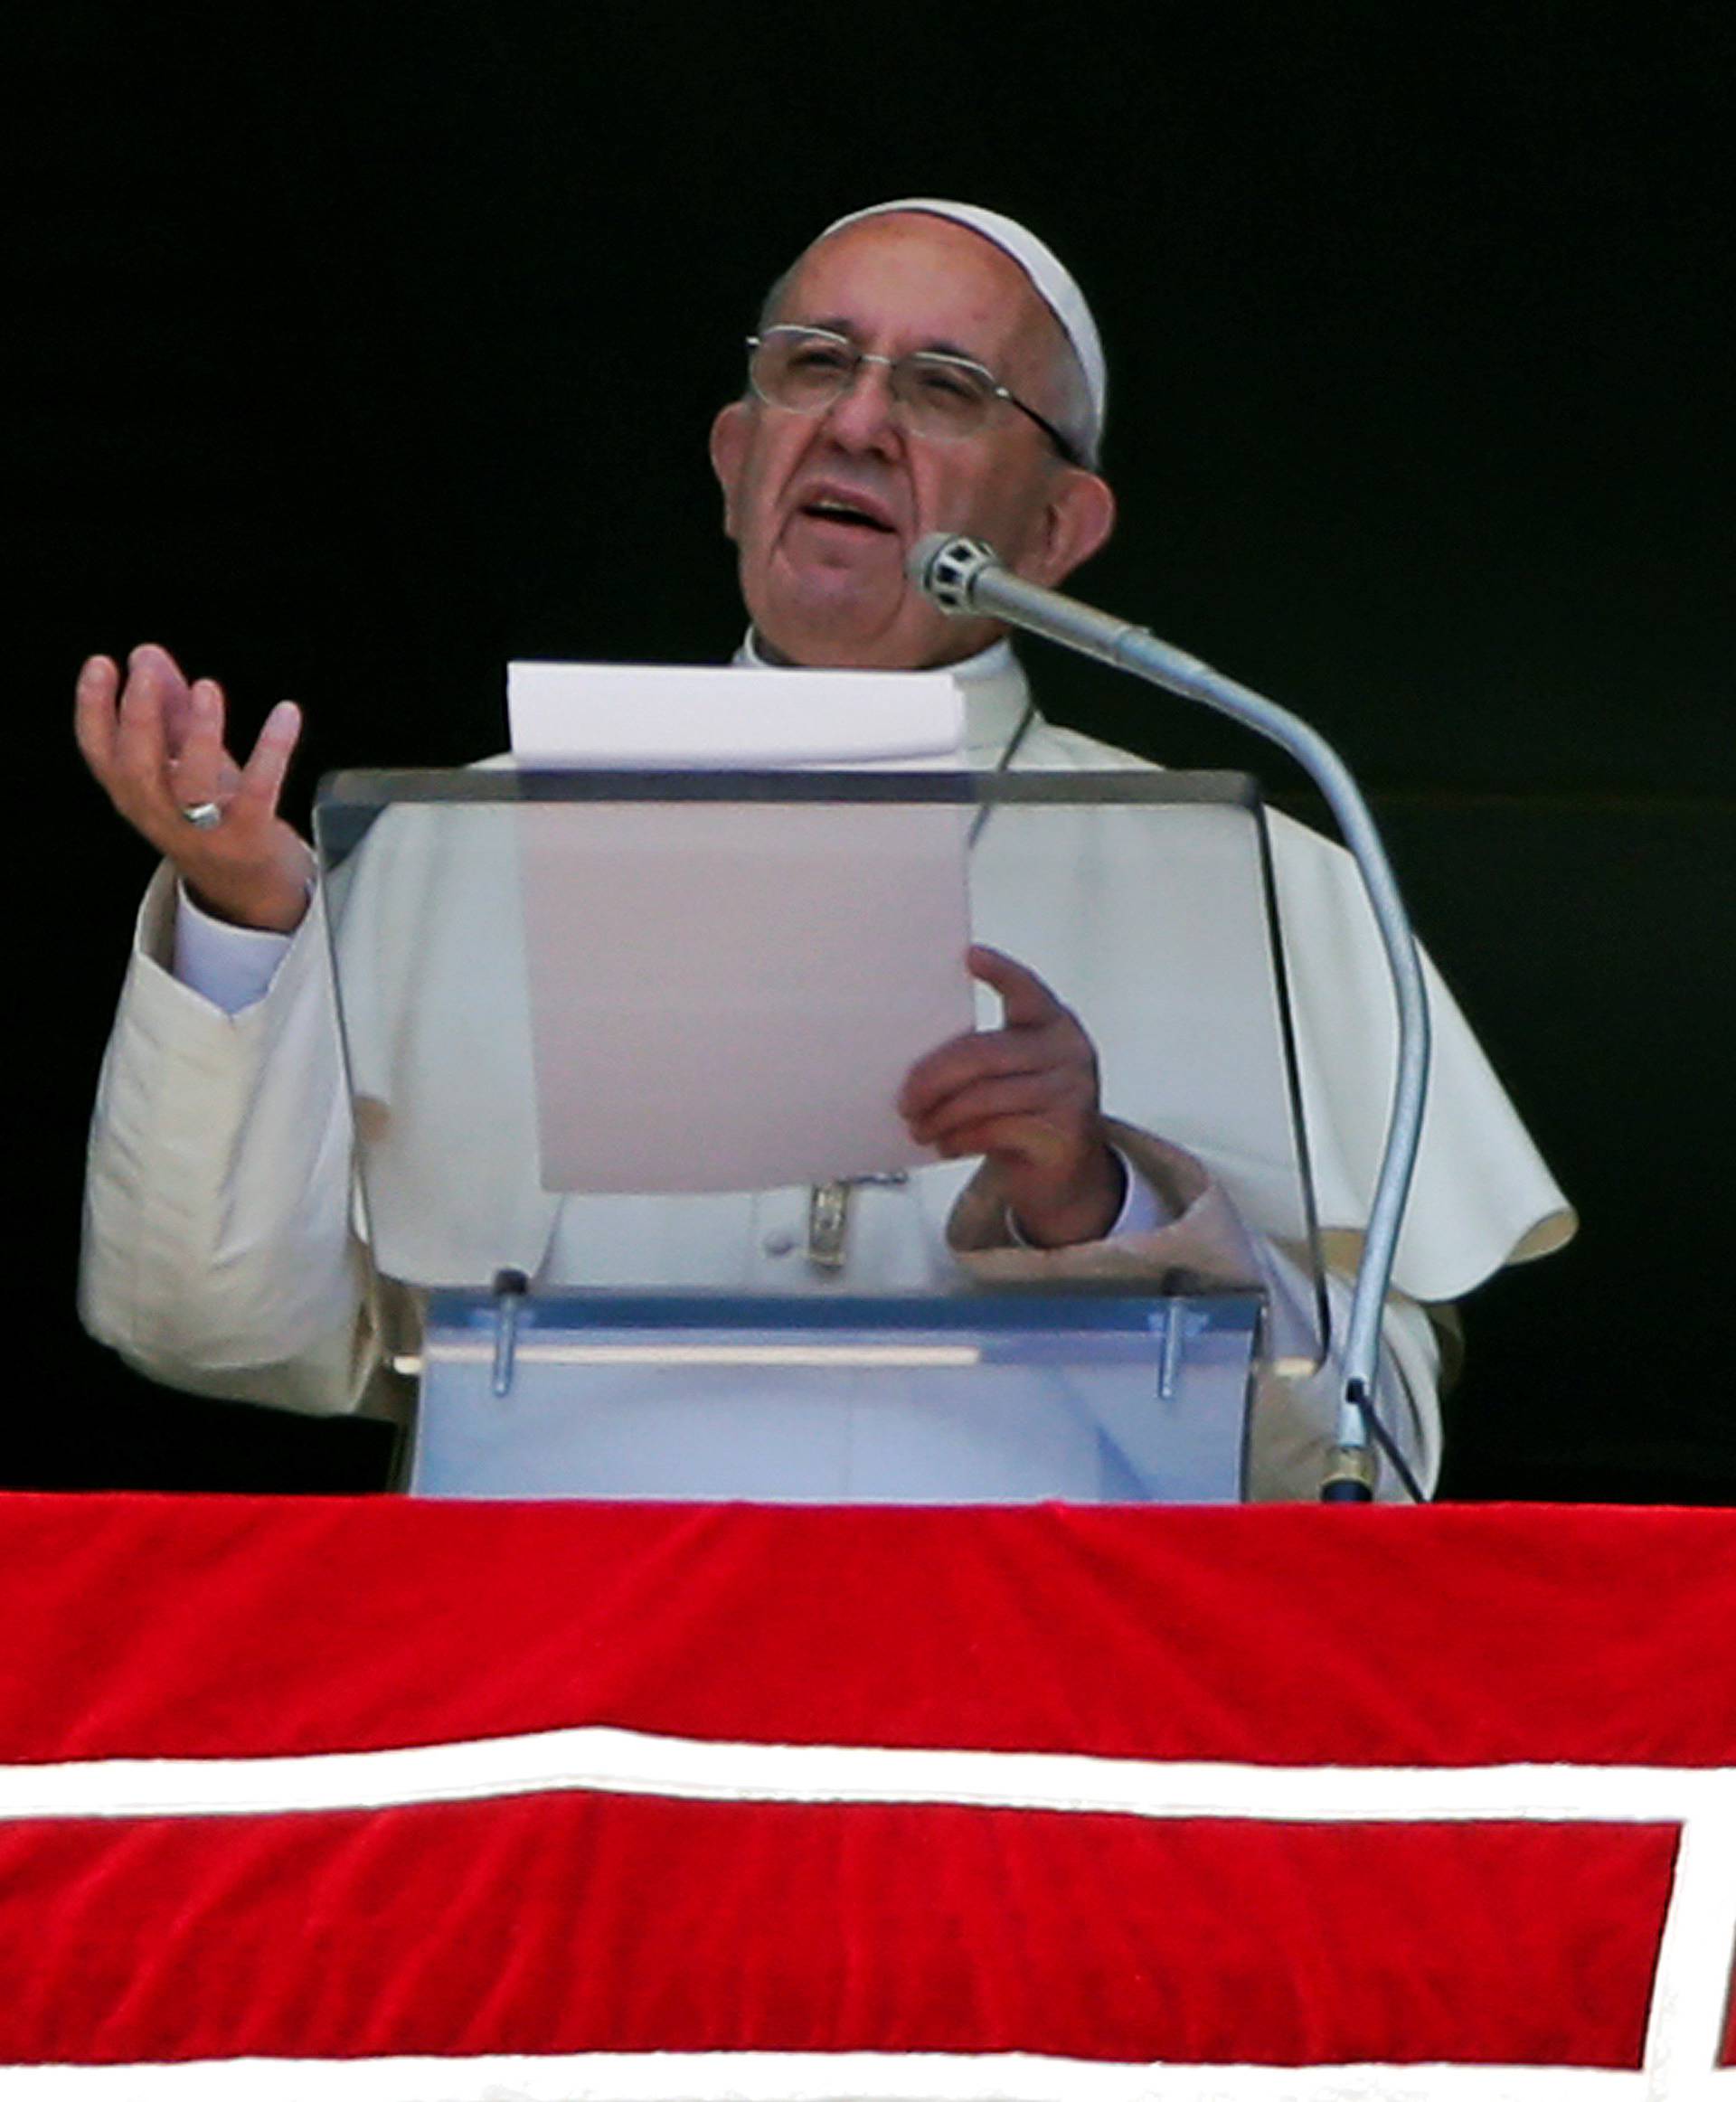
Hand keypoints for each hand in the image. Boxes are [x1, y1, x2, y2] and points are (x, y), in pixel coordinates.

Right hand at [74, 644, 314, 932]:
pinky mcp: (249, 838)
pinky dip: (272, 751)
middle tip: (147, 671)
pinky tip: (286, 713)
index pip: (99, 753)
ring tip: (207, 689)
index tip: (101, 664)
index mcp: (134, 795)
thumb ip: (168, 709)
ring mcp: (203, 834)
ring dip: (199, 734)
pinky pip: (258, 794)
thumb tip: (148, 653)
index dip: (93, 709)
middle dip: (139, 717)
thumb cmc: (213, 814)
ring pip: (191, 787)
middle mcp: (160, 817)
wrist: (250, 888)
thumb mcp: (183, 761)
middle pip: (137, 770)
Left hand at [899, 944, 1122, 1246]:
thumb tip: (914, 1061)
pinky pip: (994, 1130)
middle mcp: (1068, 1052)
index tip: (970, 956)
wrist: (1066, 1176)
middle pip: (983, 1053)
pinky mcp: (1062, 1133)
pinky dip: (960, 1138)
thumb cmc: (1026, 1116)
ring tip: (919, 1126)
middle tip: (905, 1098)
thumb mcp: (1013, 1074)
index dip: (1001, 972)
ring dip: (940, 1115)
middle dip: (933, 1077)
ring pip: (984, 1097)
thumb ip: (983, 1056)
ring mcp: (1070, 1093)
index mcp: (1052, 1024)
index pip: (1026, 990)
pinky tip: (945, 1143)